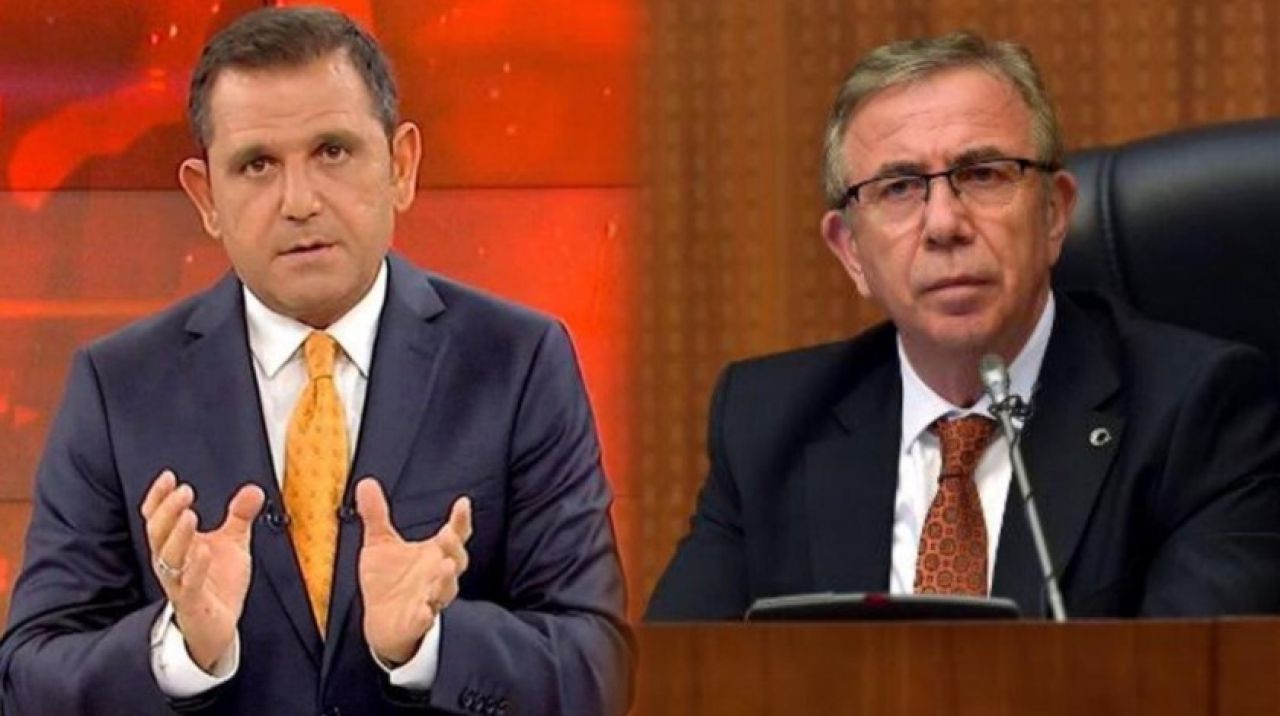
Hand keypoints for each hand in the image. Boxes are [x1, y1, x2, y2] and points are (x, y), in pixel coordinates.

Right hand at [141, 470, 264, 671]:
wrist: (218, 626)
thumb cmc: (218, 584)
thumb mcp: (232, 544)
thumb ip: (239, 517)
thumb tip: (253, 490)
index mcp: (175, 545)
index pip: (157, 518)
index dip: (159, 498)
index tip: (169, 477)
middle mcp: (171, 562)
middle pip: (158, 533)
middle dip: (168, 510)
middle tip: (183, 491)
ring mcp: (179, 583)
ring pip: (168, 557)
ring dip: (177, 535)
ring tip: (189, 514)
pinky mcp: (193, 603)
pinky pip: (190, 584)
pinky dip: (196, 567)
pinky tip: (203, 550)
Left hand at [356, 477, 471, 666]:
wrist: (381, 622)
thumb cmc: (389, 580)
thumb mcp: (380, 544)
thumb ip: (376, 514)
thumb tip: (365, 482)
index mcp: (434, 554)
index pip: (455, 534)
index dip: (461, 520)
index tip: (463, 503)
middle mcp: (438, 576)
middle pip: (457, 560)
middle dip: (454, 547)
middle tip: (448, 534)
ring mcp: (430, 599)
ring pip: (446, 590)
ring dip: (446, 580)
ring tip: (444, 568)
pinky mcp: (417, 622)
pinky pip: (425, 619)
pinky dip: (425, 615)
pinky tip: (424, 611)